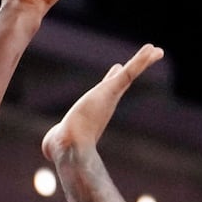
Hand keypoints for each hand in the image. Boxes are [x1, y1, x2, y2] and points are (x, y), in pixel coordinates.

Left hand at [41, 43, 163, 160]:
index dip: (114, 77)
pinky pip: (130, 73)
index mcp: (97, 107)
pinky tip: (152, 50)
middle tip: (151, 54)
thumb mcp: (60, 137)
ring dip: (143, 61)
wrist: (70, 145)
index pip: (108, 87)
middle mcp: (107, 101)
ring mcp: (111, 96)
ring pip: (131, 74)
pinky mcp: (111, 90)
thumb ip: (54, 140)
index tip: (117, 67)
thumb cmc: (62, 145)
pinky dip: (141, 61)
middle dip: (136, 67)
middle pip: (124, 79)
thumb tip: (45, 151)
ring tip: (156, 49)